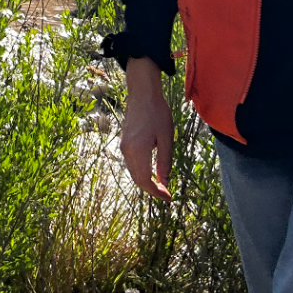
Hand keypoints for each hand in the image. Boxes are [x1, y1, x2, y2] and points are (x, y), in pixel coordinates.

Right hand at [121, 56, 174, 200]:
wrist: (142, 94)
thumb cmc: (158, 113)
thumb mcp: (166, 138)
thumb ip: (164, 161)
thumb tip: (164, 181)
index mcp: (138, 151)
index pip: (144, 180)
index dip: (156, 192)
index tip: (169, 197)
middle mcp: (127, 151)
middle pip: (137, 178)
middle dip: (151, 189)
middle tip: (167, 194)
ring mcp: (124, 146)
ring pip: (133, 172)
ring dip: (146, 181)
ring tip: (161, 185)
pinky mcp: (125, 142)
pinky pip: (132, 163)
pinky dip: (141, 172)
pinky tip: (153, 171)